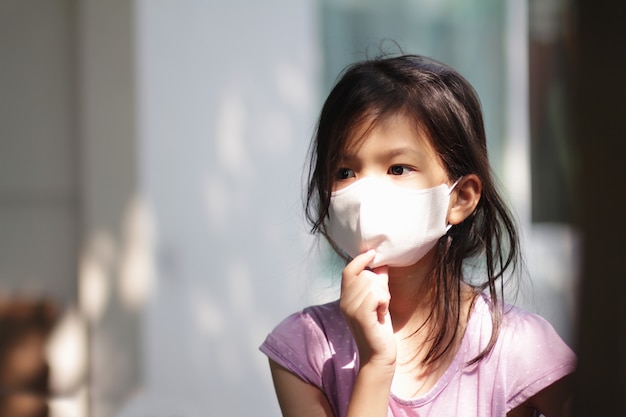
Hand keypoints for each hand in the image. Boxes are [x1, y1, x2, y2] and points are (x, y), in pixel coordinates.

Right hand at [340, 250, 395, 367]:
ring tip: (381, 309)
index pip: (348, 271)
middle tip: (382, 302)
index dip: (360, 260)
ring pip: (372, 284)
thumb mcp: (377, 301)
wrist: (379, 354)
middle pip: (365, 276)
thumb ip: (377, 282)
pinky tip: (382, 313)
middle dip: (380, 285)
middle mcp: (344, 302)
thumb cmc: (379, 327)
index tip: (372, 253)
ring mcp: (350, 309)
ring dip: (383, 295)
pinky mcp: (360, 316)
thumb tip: (381, 262)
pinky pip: (375, 294)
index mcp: (346, 298)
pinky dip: (383, 301)